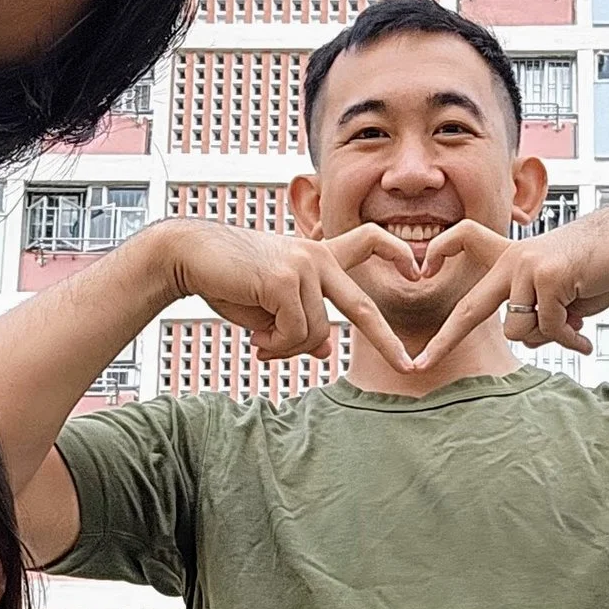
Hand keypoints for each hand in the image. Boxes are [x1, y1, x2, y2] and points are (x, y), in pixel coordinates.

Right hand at [153, 222, 419, 378]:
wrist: (190, 257)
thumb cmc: (230, 279)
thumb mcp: (272, 305)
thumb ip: (301, 322)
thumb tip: (324, 351)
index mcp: (320, 256)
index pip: (370, 242)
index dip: (398, 254)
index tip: (419, 271)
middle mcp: (317, 257)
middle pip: (362, 307)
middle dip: (386, 341)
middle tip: (408, 366)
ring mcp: (303, 266)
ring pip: (313, 333)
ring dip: (286, 348)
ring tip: (261, 342)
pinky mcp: (285, 279)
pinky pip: (294, 332)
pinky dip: (274, 344)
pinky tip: (255, 337)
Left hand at [408, 198, 608, 375]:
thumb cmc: (600, 264)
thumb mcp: (561, 293)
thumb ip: (539, 313)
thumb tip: (529, 339)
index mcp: (512, 256)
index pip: (464, 241)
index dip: (441, 250)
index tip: (421, 269)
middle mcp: (514, 259)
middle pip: (471, 308)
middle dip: (444, 341)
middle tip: (419, 365)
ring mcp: (529, 266)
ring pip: (520, 330)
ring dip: (548, 335)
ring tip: (574, 323)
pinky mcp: (548, 276)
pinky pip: (548, 327)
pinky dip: (568, 337)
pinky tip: (583, 331)